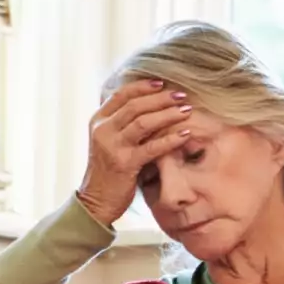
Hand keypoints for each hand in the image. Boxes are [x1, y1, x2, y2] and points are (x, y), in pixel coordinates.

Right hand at [77, 79, 192, 225]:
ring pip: (144, 122)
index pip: (122, 94)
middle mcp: (103, 130)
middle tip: (181, 94)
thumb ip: (121, 124)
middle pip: (135, 105)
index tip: (162, 83)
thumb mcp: (108, 141)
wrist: (96, 201)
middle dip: (161, 98)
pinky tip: (185, 134)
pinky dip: (171, 139)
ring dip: (168, 114)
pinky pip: (152, 147)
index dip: (143, 86)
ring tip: (186, 110)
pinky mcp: (125, 164)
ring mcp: (113, 146)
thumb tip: (147, 105)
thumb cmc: (108, 171)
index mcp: (98, 121)